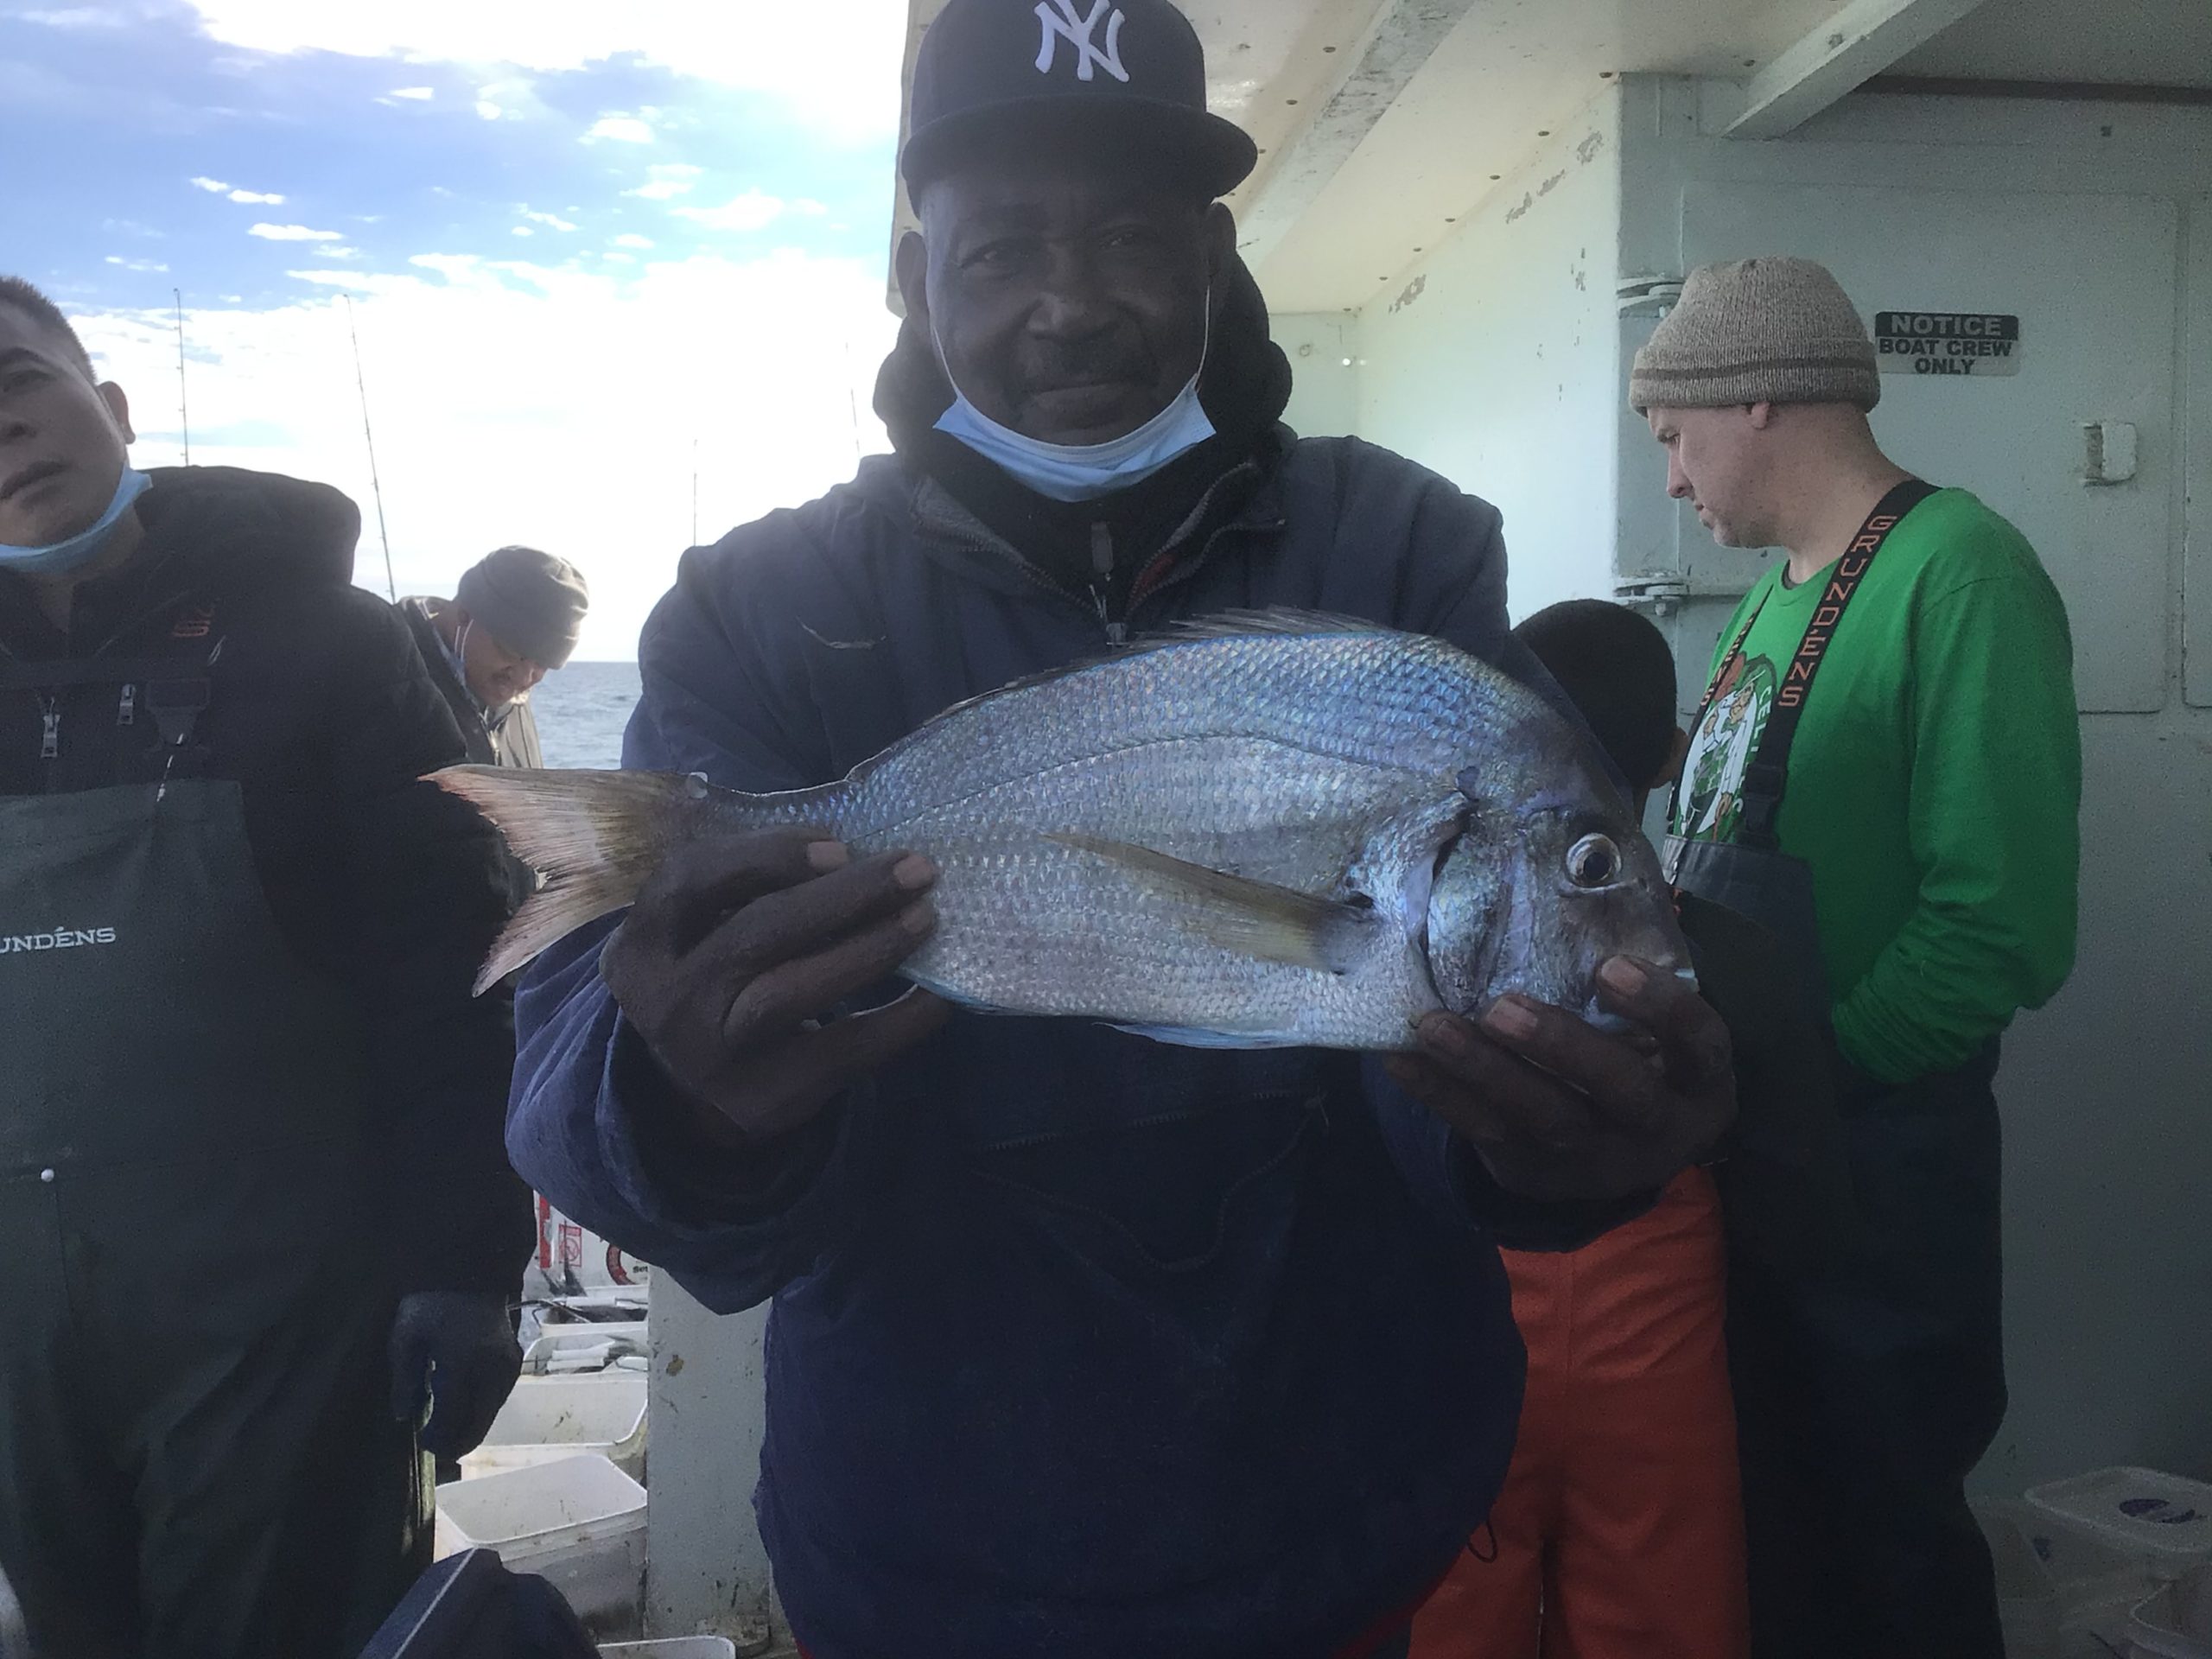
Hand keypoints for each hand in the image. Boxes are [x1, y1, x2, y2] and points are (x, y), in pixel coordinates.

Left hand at [389, 1291, 522, 1460]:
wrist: (469, 1272)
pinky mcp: (513, 1362)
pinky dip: (481, 1411)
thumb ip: (404, 1378)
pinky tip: (464, 1410)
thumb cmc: (431, 1303)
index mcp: (462, 1363)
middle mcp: (491, 1370)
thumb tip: (403, 1416)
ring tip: (447, 1430)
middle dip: (456, 1442)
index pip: (452, 1415)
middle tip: (435, 1447)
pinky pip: (497, 1399)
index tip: (422, 1441)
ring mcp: (507, 1367)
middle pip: (477, 1423)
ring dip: (470, 1427)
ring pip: (490, 1414)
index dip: (437, 1437)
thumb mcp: (406, 1336)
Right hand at [600, 830, 950, 1144]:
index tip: (840, 844)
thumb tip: (851, 850)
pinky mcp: (766, 1098)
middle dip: (844, 895)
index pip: (692, 881)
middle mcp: (669, 1001)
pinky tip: (938, 994)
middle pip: (757, 933)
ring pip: (795, 991)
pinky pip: (844, 1052)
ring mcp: (715, 1056)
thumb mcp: (695, 933)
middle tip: (915, 869)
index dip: (767, 856)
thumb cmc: (708, 981)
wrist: (683, 1096)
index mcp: (642, 945)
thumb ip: (744, 889)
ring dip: (871, 949)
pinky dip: (899, 1021)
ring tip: (925, 918)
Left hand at [1385, 956, 1735, 1204]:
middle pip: (1620, 1091)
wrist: (1619, 1147)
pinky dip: (1442, 1095)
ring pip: (1545, 1121)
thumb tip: (1571, 875)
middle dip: (1561, 1047)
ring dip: (1484, 1071)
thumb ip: (1625, 977)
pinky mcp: (1538, 1174)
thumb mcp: (1654, 1027)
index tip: (1610, 967)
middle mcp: (1659, 1128)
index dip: (1662, 1009)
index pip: (1699, 1044)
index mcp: (1700, 1082)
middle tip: (1502, 1007)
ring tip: (1434, 1027)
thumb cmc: (1636, 1052)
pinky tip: (1404, 1059)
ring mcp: (1599, 1161)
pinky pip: (1487, 1135)